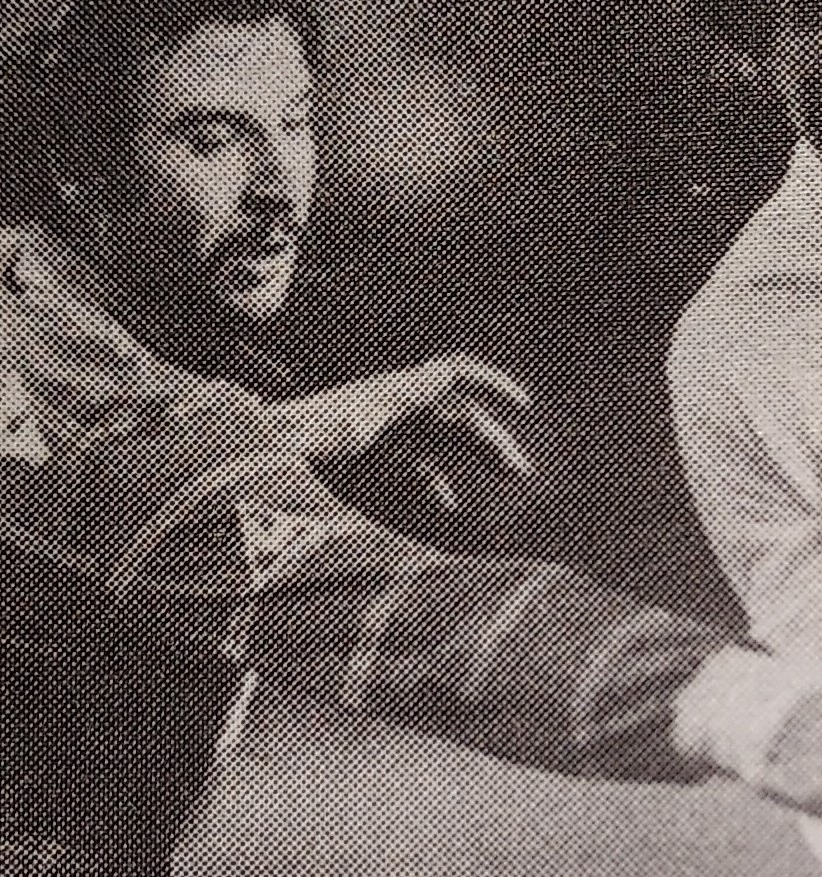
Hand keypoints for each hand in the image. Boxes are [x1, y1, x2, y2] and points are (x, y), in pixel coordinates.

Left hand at [283, 357, 531, 508]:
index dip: (489, 383)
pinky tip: (447, 504)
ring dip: (472, 457)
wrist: (246, 458)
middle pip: (452, 414)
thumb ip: (391, 404)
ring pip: (438, 439)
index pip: (451, 373)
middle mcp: (387, 406)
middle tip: (521, 472)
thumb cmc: (291, 441)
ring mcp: (377, 431)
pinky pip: (411, 464)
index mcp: (390, 394)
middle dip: (489, 438)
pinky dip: (434, 480)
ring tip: (503, 482)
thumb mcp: (344, 423)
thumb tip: (440, 379)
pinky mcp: (364, 458)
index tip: (520, 407)